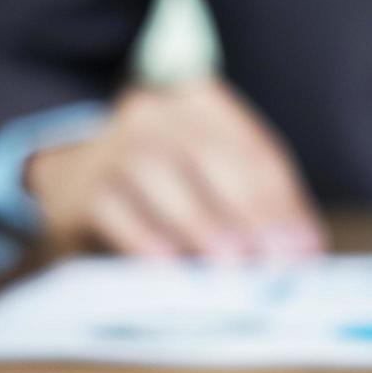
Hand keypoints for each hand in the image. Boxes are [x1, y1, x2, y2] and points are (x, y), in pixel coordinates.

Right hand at [25, 81, 325, 259]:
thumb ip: (256, 203)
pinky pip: (115, 210)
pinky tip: (173, 268)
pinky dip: (147, 239)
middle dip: (249, 211)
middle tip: (275, 258)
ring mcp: (113, 145)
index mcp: (201, 104)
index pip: (253, 149)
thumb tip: (303, 250)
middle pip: (210, 156)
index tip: (305, 247)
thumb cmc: (161, 183)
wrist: (66, 170)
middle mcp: (156, 113)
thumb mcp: (209, 175)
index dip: (283, 200)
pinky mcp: (80, 186)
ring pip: (161, 177)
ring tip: (233, 265)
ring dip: (201, 225)